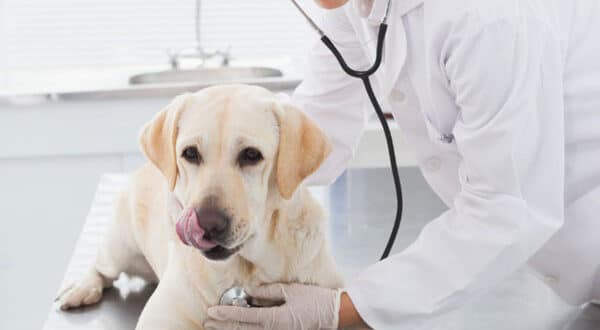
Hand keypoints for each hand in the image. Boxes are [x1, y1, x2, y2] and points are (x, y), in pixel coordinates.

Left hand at [205, 283, 341, 329]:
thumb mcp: (291, 291)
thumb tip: (249, 292)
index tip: (212, 312)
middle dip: (223, 326)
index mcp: (275, 319)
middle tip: (207, 322)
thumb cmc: (315, 300)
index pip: (244, 317)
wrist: (335, 315)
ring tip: (216, 327)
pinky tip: (239, 327)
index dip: (226, 315)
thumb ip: (268, 292)